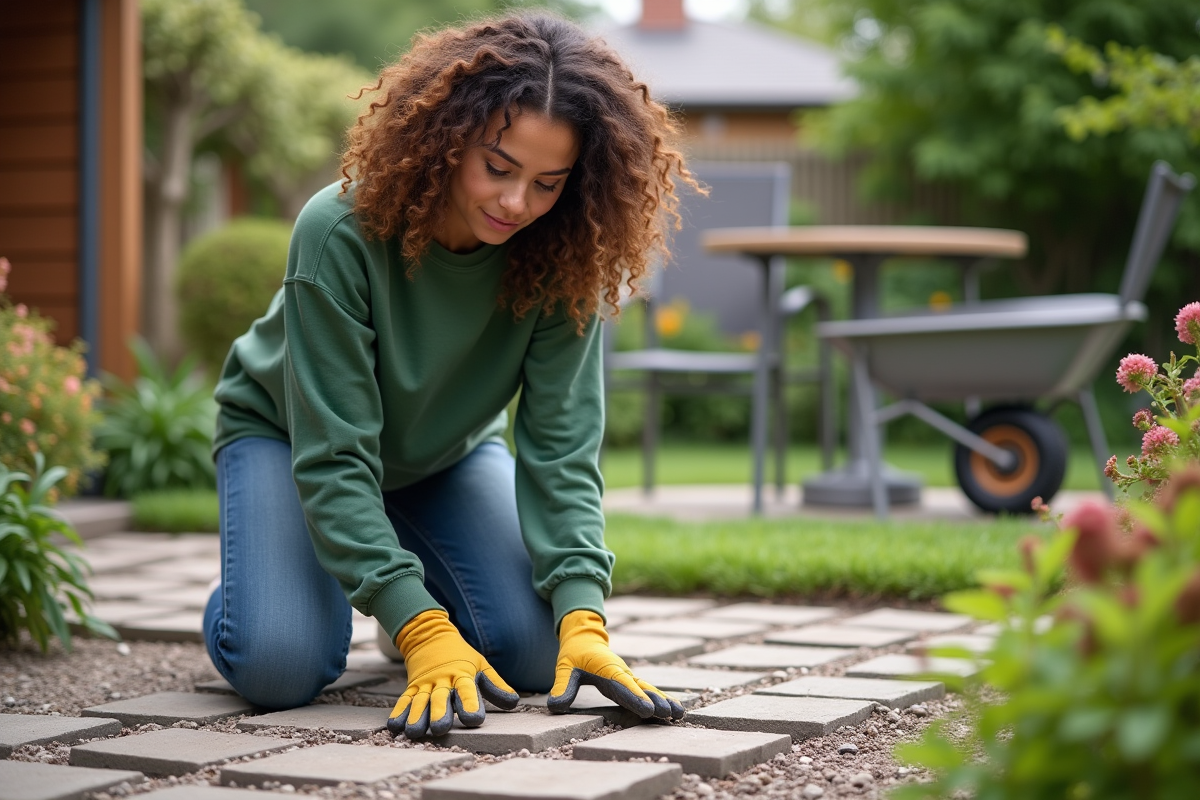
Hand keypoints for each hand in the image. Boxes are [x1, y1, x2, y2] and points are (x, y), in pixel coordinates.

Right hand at [386, 609, 517, 738]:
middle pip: (440, 698)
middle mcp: (442, 680)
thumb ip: (496, 685)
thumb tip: (514, 703)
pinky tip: (395, 727)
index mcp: (462, 675)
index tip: (474, 719)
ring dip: (416, 717)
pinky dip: (399, 713)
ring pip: (420, 702)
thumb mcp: (481, 666)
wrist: (429, 635)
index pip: (467, 691)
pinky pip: (405, 701)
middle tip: (440, 729)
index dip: (471, 704)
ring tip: (414, 732)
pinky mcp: (412, 687)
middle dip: (439, 714)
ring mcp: (425, 684)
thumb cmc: (461, 656)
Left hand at [548, 609, 683, 720]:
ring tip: (679, 714)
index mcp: (607, 668)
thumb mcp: (564, 668)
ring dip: (664, 701)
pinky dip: (660, 699)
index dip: (636, 698)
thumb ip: (562, 686)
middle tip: (671, 714)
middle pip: (642, 688)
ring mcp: (628, 676)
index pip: (623, 685)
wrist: (584, 636)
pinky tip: (673, 711)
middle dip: (657, 701)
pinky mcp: (630, 681)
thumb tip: (555, 707)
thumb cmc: (574, 653)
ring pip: (648, 689)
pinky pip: (647, 690)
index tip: (649, 711)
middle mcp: (621, 672)